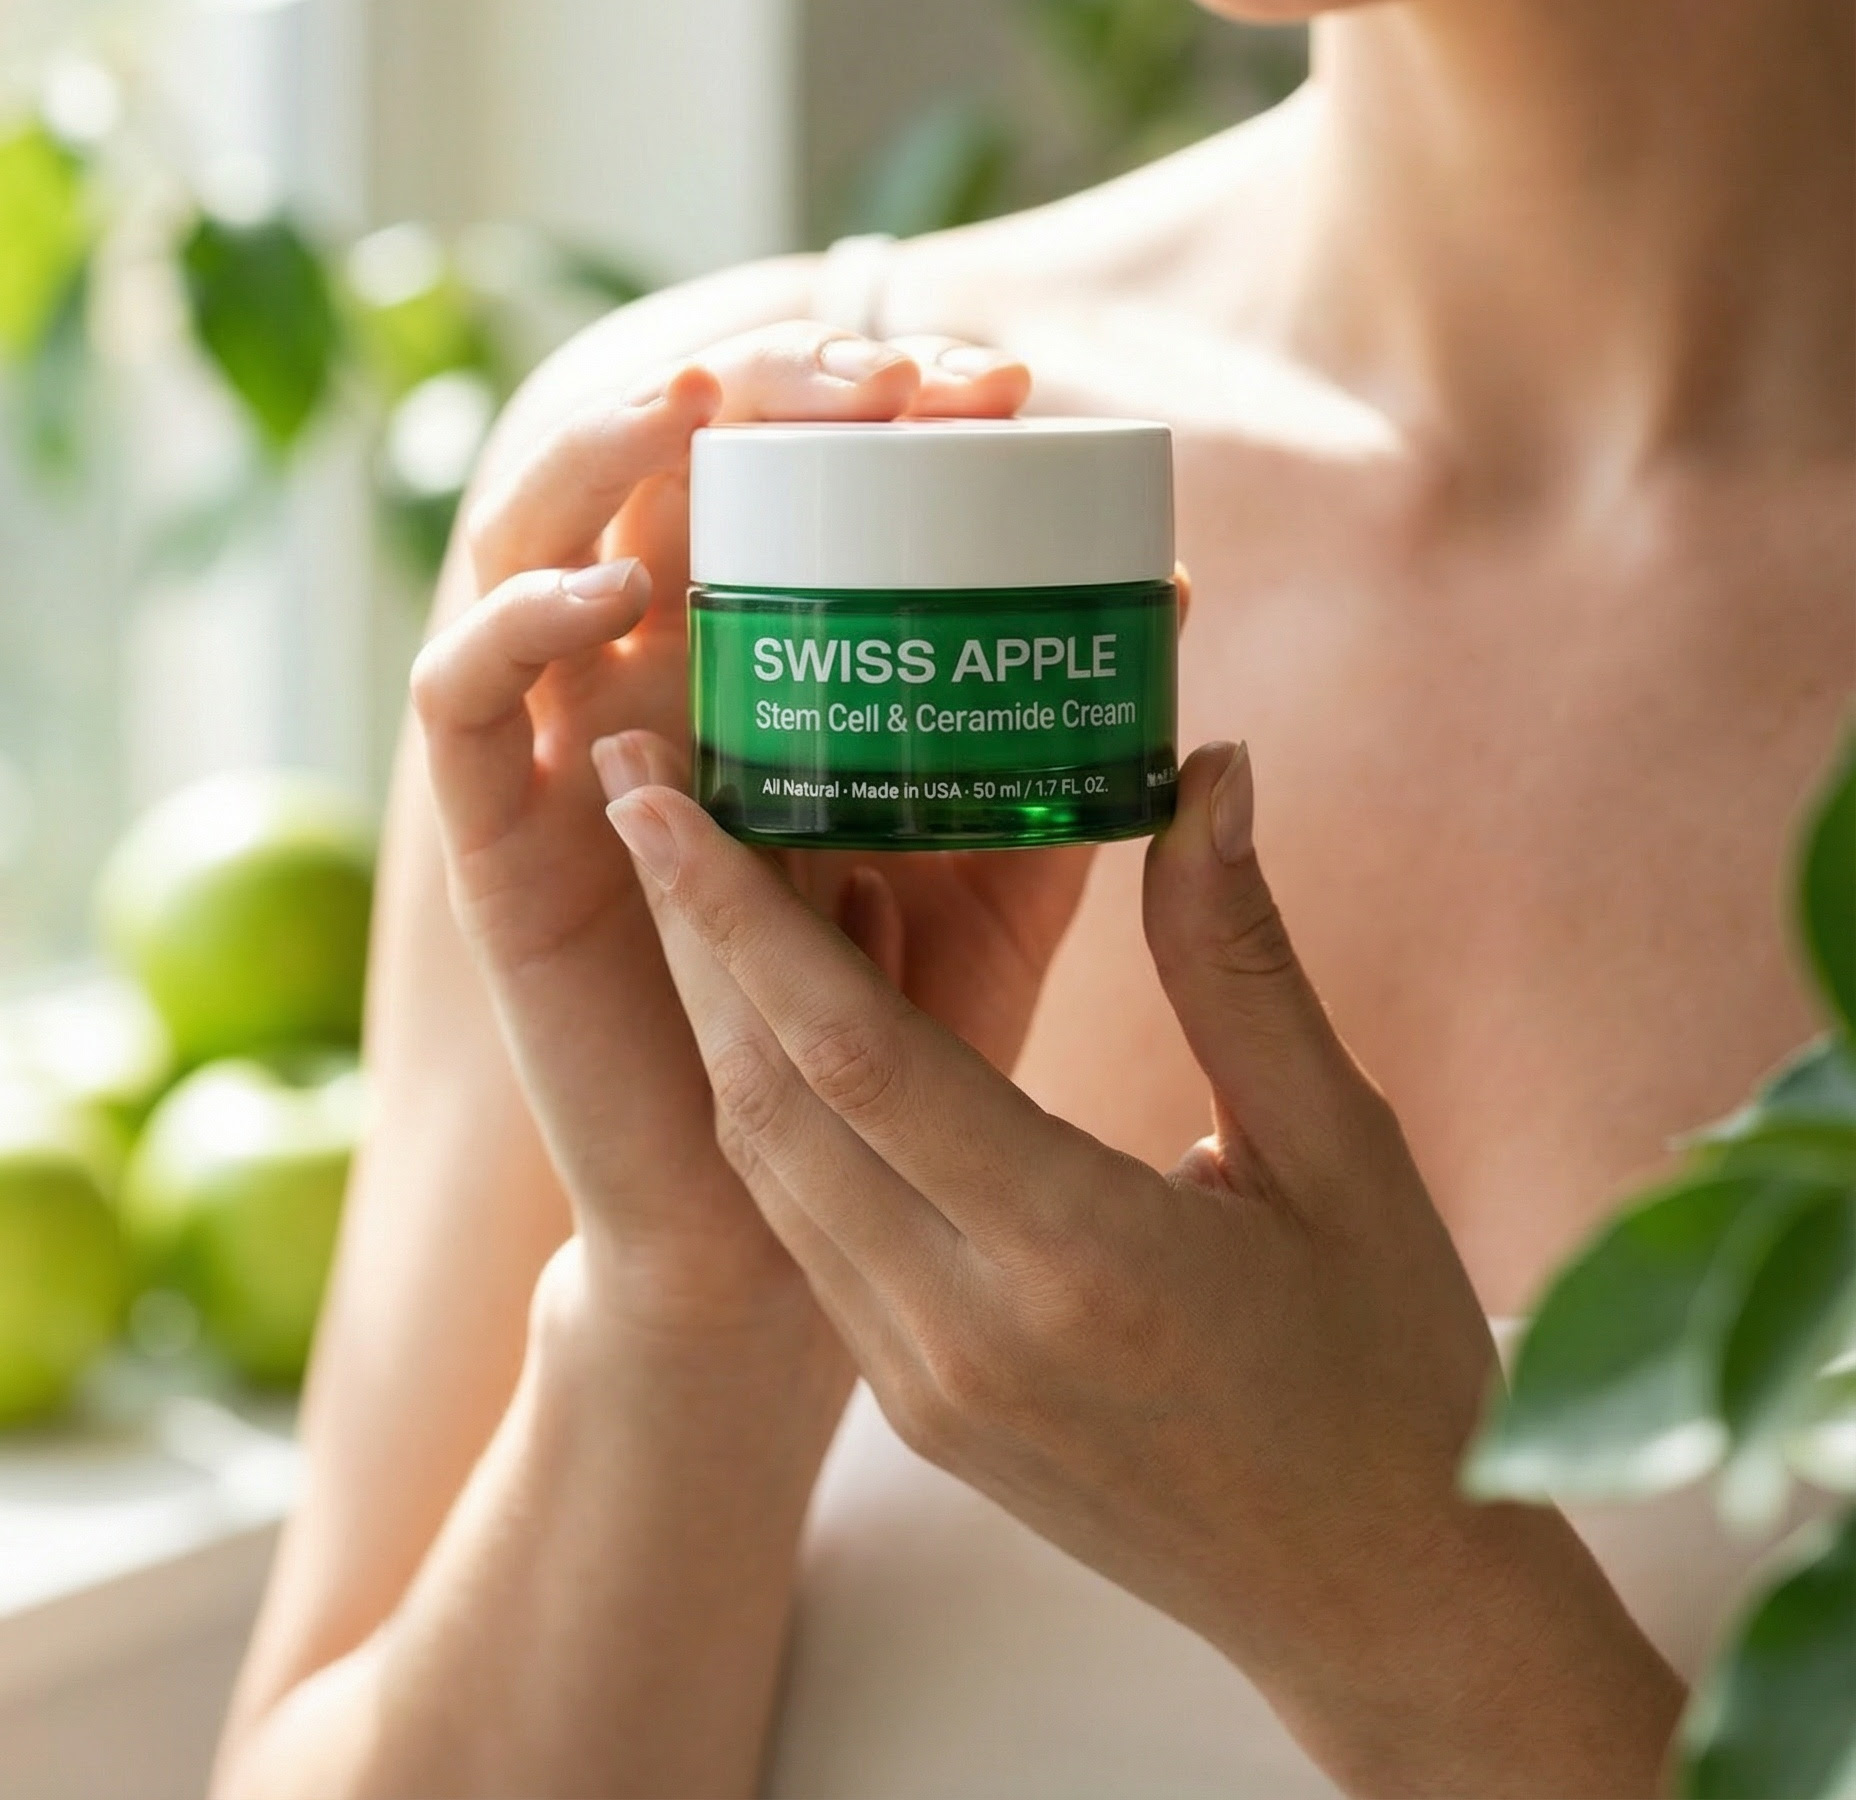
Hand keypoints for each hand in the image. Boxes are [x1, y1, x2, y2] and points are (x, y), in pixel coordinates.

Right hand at [408, 319, 1030, 1346]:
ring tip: (709, 399)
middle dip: (758, 396)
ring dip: (605, 454)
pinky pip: (465, 705)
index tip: (1004, 383)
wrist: (785, 1264)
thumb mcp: (999, 896)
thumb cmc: (909, 1073)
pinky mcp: (492, 848)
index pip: (782, 491)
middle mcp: (648, 694)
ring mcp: (557, 759)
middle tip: (893, 372)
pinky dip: (521, 623)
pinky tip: (620, 585)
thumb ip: (1068, 771)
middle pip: (659, 485)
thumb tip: (1170, 604)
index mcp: (757, 691)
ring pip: (532, 549)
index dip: (868, 408)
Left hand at [605, 743, 1685, 1798]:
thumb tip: (1208, 774)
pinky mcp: (920, 1409)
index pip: (855, 1053)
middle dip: (682, 934)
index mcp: (1077, 1255)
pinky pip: (810, 1230)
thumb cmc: (1388, 1371)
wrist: (1376, 1603)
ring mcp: (924, 1384)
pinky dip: (782, 1105)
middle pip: (767, 1099)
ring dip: (716, 1014)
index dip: (739, 913)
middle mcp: (965, 1328)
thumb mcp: (1341, 1152)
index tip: (653, 799)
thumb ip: (1240, 961)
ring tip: (694, 872)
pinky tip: (798, 1010)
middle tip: (628, 784)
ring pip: (769, 1166)